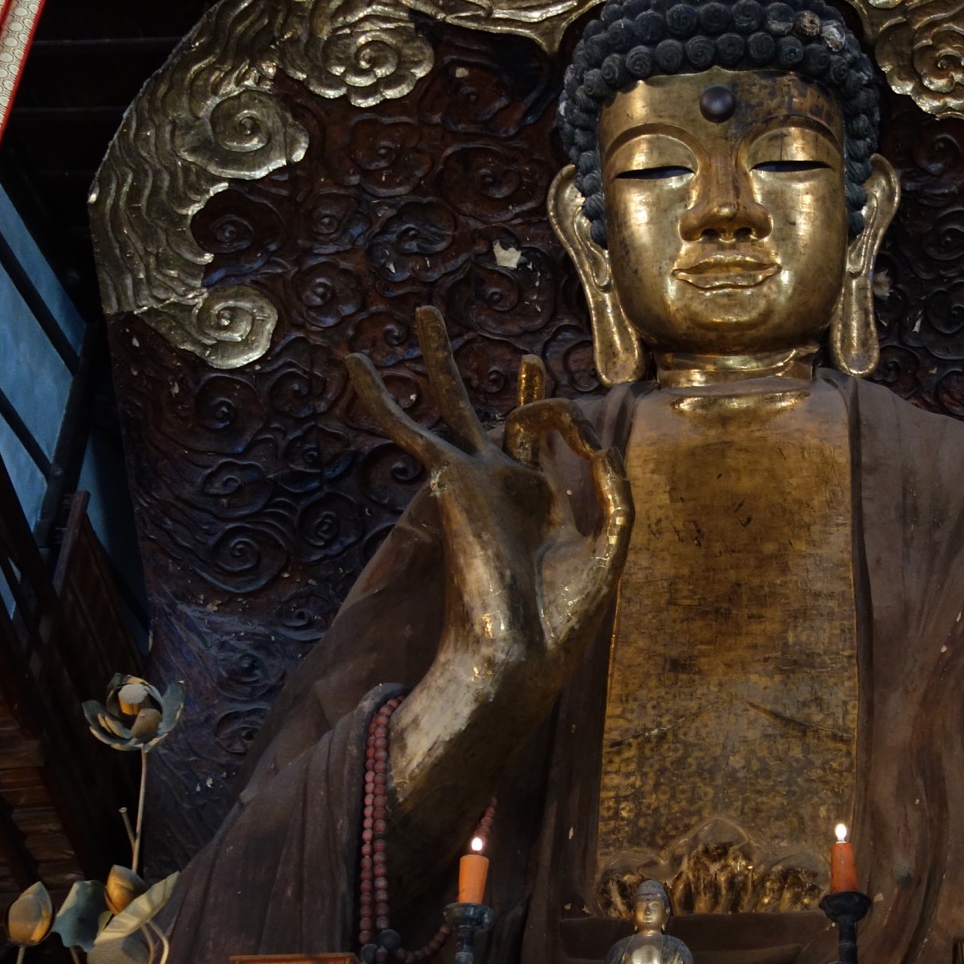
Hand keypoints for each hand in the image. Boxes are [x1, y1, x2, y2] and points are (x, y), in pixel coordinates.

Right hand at [344, 307, 631, 846]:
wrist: (518, 650)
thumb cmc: (565, 611)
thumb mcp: (612, 534)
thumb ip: (608, 475)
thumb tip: (575, 423)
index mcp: (542, 503)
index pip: (548, 444)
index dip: (557, 415)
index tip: (566, 416)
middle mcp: (504, 487)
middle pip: (503, 419)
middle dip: (516, 386)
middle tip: (526, 355)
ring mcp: (471, 480)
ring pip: (450, 405)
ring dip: (439, 360)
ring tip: (425, 313)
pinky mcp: (444, 480)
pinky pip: (405, 427)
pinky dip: (379, 395)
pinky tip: (351, 360)